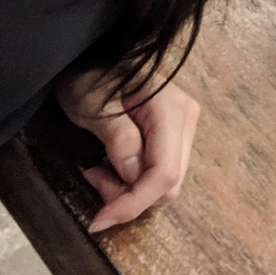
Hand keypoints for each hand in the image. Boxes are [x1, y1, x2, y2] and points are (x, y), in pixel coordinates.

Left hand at [58, 68, 200, 233]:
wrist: (94, 54)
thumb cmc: (90, 73)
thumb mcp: (93, 103)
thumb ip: (118, 138)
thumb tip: (133, 176)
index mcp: (170, 110)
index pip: (164, 173)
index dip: (133, 203)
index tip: (98, 220)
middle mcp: (186, 119)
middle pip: (169, 183)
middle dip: (130, 196)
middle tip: (93, 178)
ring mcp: (182, 126)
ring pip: (166, 181)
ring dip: (130, 190)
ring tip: (97, 170)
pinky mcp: (173, 133)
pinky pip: (159, 171)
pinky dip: (134, 179)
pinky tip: (112, 164)